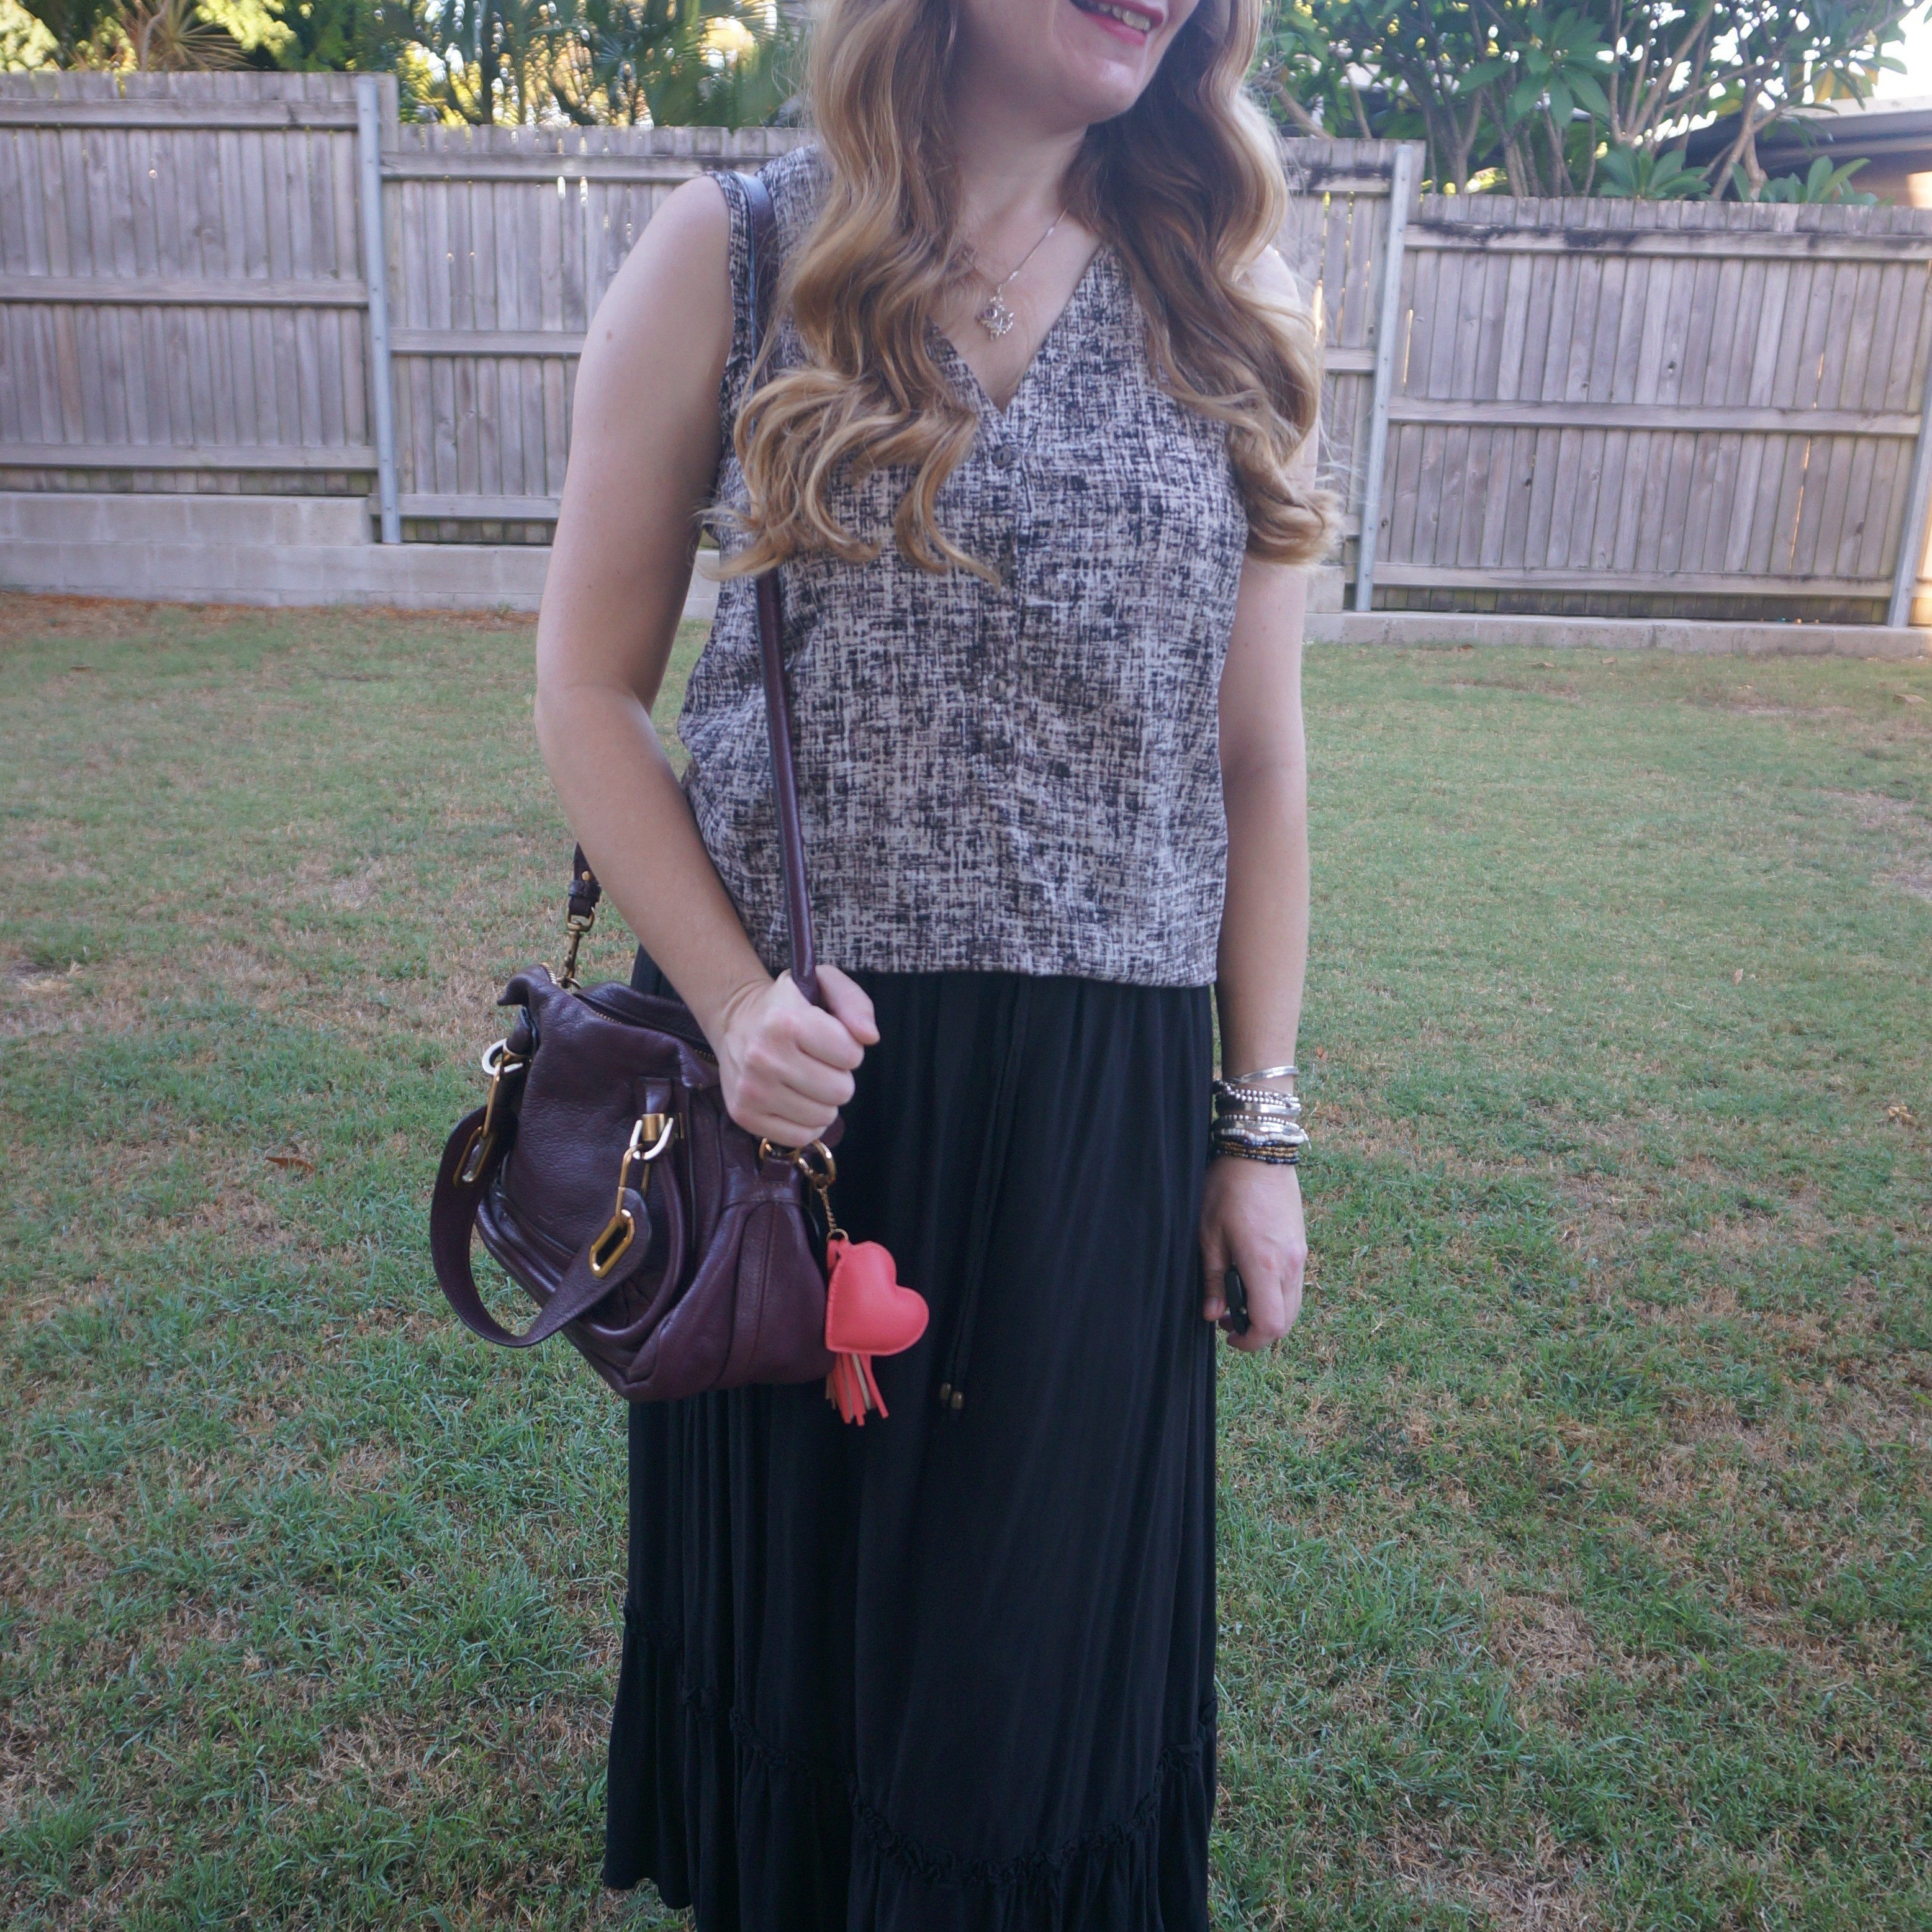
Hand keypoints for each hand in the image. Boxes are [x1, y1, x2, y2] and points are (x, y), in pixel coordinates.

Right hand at [713, 965, 878, 1143]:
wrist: (735, 1021)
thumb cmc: (788, 1004)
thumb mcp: (824, 984)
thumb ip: (855, 1003)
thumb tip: (870, 1037)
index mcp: (786, 1021)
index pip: (852, 1055)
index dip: (848, 1048)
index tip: (829, 1040)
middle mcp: (764, 1057)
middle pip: (840, 1091)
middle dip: (837, 1077)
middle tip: (817, 1062)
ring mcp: (751, 1090)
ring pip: (823, 1117)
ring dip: (823, 1101)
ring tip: (805, 1079)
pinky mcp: (744, 1115)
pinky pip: (800, 1137)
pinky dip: (806, 1123)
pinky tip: (795, 1100)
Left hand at [1199, 1156, 1305, 1352]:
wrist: (1259, 1153)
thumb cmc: (1228, 1189)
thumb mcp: (1208, 1235)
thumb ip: (1212, 1279)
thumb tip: (1213, 1314)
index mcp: (1265, 1265)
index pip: (1270, 1325)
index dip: (1250, 1342)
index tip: (1228, 1336)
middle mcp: (1290, 1265)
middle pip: (1286, 1321)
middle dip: (1258, 1331)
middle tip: (1228, 1320)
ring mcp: (1300, 1255)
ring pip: (1293, 1304)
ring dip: (1270, 1313)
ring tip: (1239, 1298)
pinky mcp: (1301, 1245)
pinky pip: (1295, 1284)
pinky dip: (1277, 1294)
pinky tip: (1253, 1278)